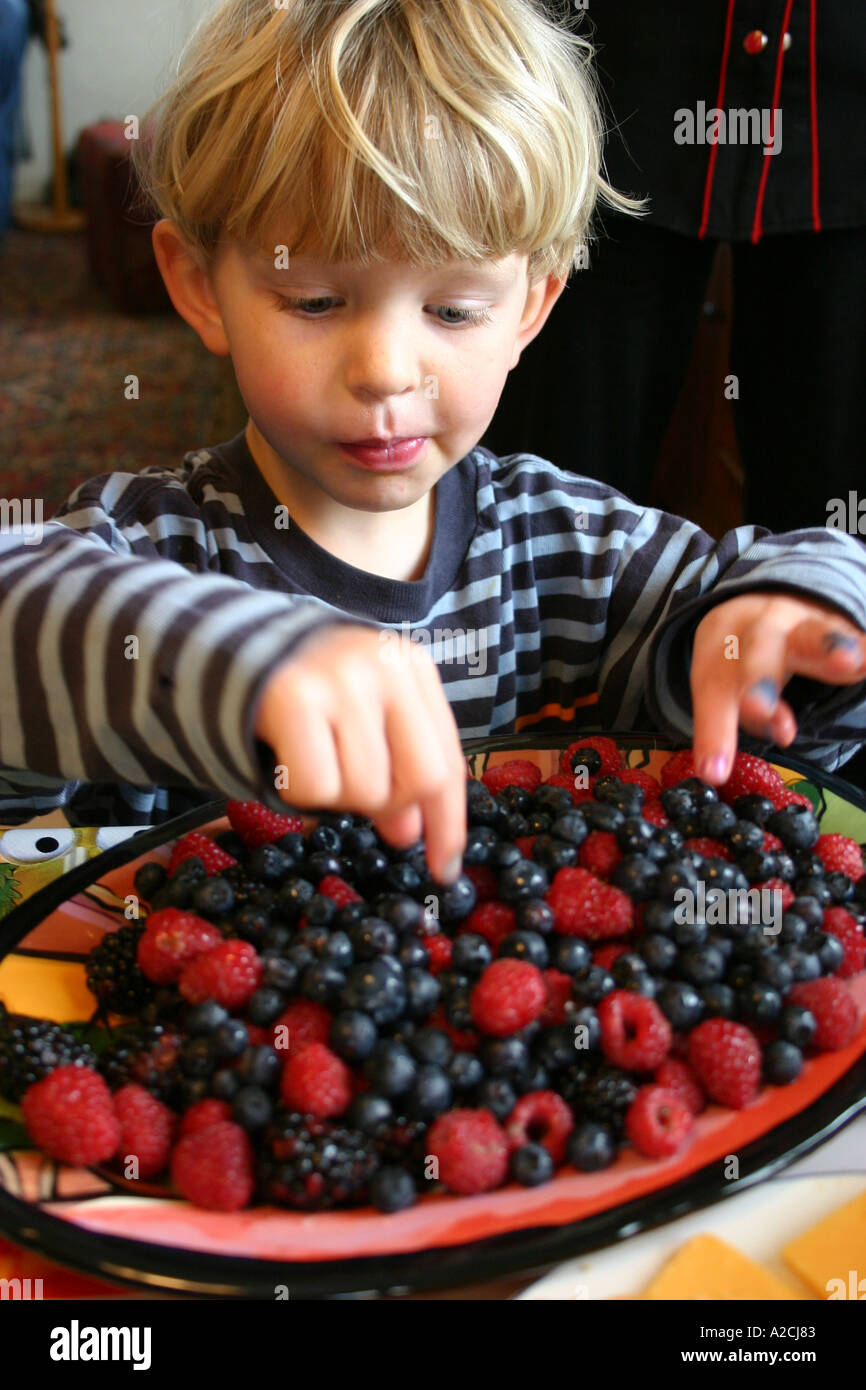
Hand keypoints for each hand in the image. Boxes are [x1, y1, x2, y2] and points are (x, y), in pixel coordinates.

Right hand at [253, 625, 466, 882]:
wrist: (236, 647)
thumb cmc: (314, 687)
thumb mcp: (367, 716)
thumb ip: (396, 767)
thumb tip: (411, 834)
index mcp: (412, 668)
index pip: (448, 758)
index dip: (448, 821)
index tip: (446, 868)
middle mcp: (386, 668)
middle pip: (421, 779)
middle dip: (392, 805)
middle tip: (360, 799)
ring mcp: (342, 680)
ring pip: (366, 790)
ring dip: (338, 796)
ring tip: (315, 758)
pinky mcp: (294, 698)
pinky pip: (315, 788)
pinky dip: (298, 792)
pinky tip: (287, 759)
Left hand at [690, 594, 865, 783]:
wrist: (769, 602)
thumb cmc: (740, 656)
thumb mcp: (721, 682)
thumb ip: (725, 723)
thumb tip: (717, 772)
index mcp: (721, 638)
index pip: (714, 687)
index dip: (713, 731)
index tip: (713, 772)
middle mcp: (761, 624)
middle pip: (757, 651)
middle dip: (759, 682)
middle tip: (757, 711)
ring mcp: (803, 622)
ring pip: (812, 635)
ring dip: (828, 648)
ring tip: (847, 662)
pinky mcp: (838, 627)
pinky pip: (854, 638)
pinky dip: (864, 648)